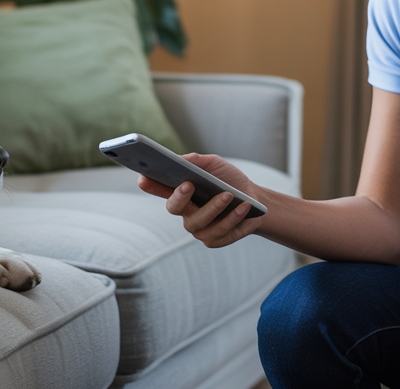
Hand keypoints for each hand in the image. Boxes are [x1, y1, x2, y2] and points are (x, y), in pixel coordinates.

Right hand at [136, 153, 264, 247]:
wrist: (256, 201)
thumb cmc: (231, 181)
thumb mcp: (215, 165)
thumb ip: (197, 161)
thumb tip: (180, 159)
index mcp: (181, 192)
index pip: (160, 188)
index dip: (149, 185)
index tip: (143, 178)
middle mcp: (185, 212)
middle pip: (174, 207)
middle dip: (180, 196)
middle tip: (189, 184)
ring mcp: (198, 228)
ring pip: (198, 222)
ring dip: (214, 207)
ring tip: (229, 195)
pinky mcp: (213, 240)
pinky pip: (219, 232)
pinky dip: (232, 219)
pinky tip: (243, 207)